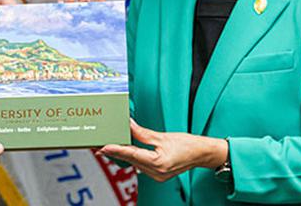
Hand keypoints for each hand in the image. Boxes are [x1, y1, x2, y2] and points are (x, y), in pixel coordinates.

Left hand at [99, 120, 227, 181]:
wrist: (201, 154)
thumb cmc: (187, 144)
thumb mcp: (163, 136)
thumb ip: (143, 132)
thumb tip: (128, 125)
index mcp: (158, 163)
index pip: (132, 155)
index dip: (117, 150)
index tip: (104, 147)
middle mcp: (156, 172)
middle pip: (131, 160)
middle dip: (116, 151)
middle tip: (99, 144)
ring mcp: (157, 176)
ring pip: (134, 163)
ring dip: (123, 155)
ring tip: (108, 146)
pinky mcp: (157, 174)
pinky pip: (141, 165)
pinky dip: (133, 157)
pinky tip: (124, 151)